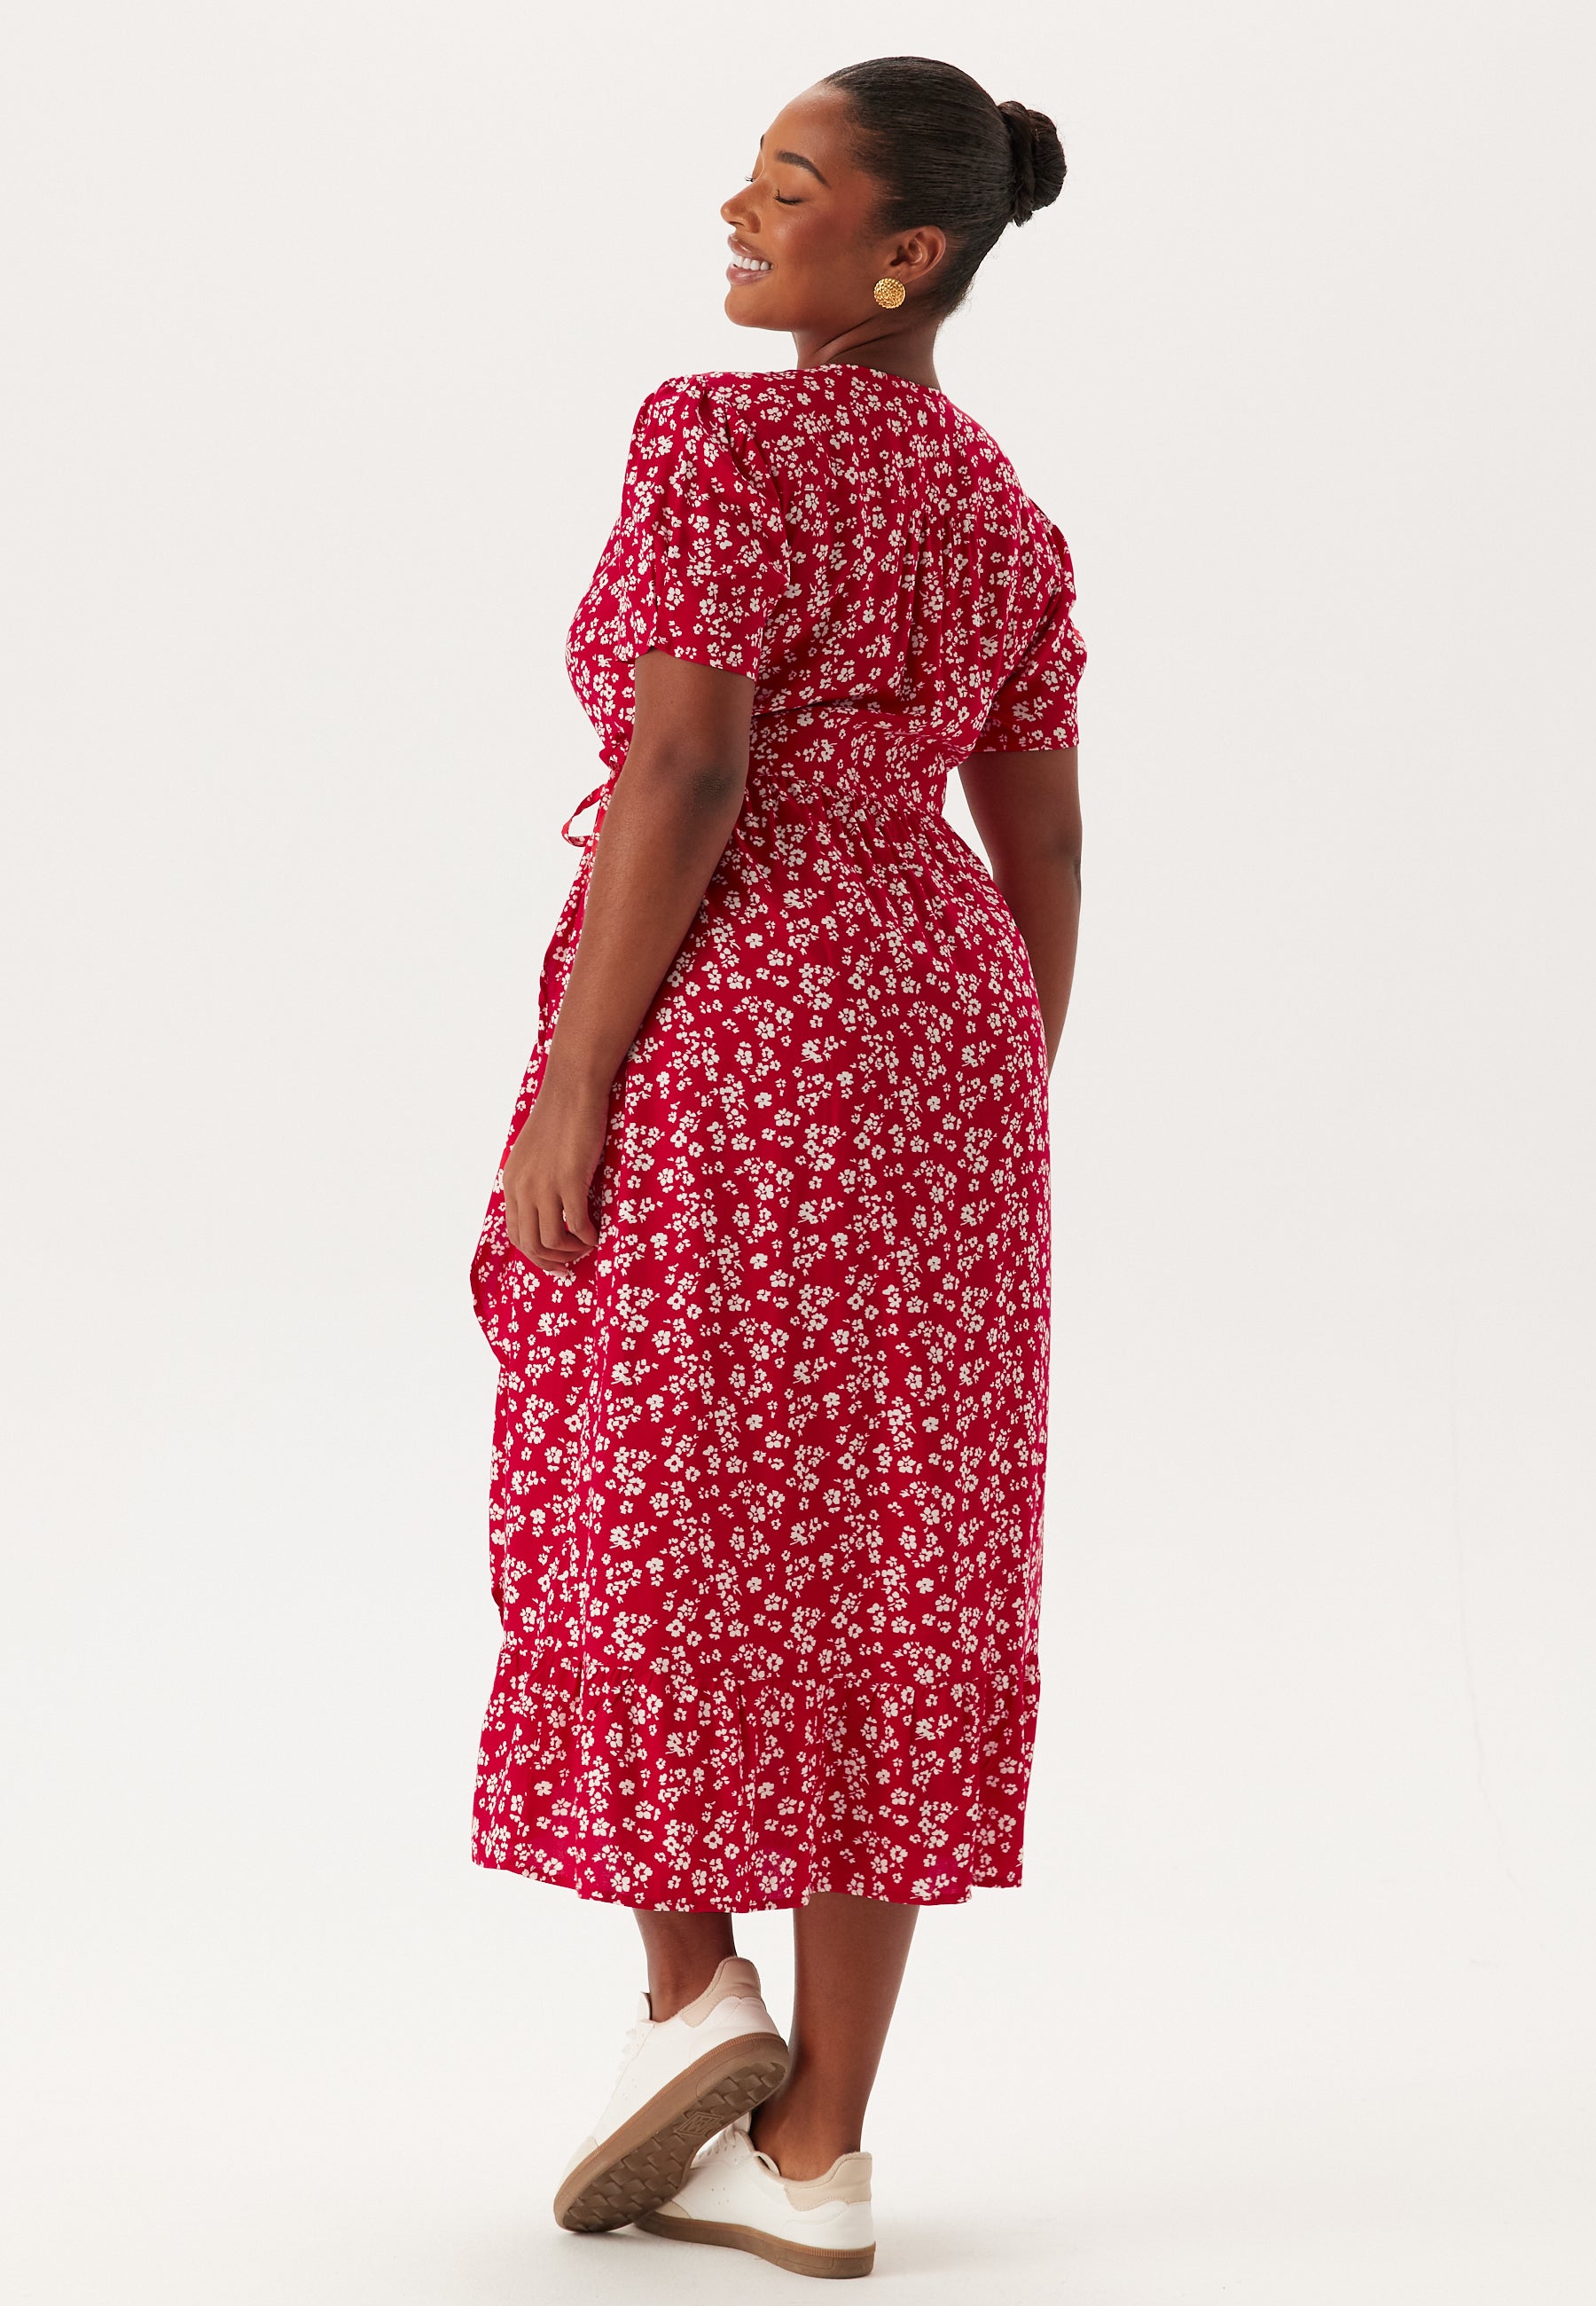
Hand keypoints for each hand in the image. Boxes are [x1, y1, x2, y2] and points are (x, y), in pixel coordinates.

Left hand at [502, 1072, 608, 1273]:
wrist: (572, 1090)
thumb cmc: (561, 1117)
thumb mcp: (533, 1154)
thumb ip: (533, 1181)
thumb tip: (546, 1207)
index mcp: (512, 1183)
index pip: (514, 1234)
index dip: (535, 1255)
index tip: (555, 1262)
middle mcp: (522, 1188)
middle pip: (529, 1245)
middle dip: (553, 1261)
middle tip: (574, 1263)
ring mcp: (543, 1186)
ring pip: (550, 1241)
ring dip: (571, 1251)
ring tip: (587, 1245)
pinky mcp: (568, 1181)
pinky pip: (575, 1224)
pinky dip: (587, 1236)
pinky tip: (597, 1233)